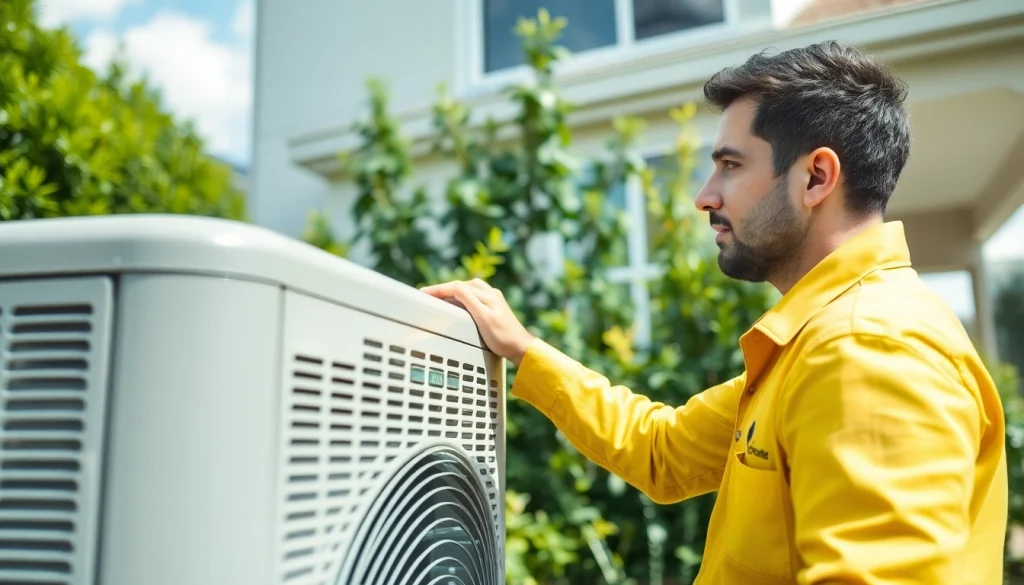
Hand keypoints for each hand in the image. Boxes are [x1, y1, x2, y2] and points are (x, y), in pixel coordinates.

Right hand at [421, 278, 535, 365]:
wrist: (521, 348)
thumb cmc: (503, 337)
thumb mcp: (483, 317)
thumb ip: (469, 300)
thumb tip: (455, 287)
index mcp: (487, 294)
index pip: (458, 286)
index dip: (439, 289)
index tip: (424, 292)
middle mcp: (490, 293)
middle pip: (462, 285)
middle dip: (444, 288)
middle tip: (429, 294)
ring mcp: (493, 299)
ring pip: (469, 288)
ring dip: (453, 290)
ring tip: (441, 296)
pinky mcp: (494, 307)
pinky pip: (474, 295)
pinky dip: (462, 296)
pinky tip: (459, 302)